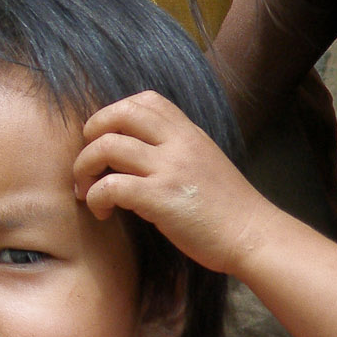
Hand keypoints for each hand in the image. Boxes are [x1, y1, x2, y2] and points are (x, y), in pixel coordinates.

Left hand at [74, 91, 273, 274]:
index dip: (114, 114)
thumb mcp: (203, 161)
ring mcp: (169, 169)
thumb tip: (135, 148)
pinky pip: (111, 186)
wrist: (253, 236)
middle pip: (119, 114)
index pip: (145, 100)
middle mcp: (178, 143)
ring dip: (83, 168)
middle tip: (88, 161)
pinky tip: (103, 212)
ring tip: (86, 191)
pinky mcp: (160, 198)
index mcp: (188, 132)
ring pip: (106, 147)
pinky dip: (95, 197)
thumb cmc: (226, 207)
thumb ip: (174, 149)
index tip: (107, 139)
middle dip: (91, 133)